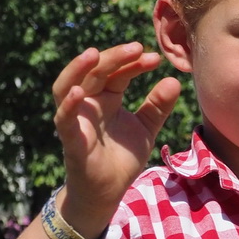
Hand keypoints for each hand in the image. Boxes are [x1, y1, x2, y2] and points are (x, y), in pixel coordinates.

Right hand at [52, 44, 181, 237]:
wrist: (108, 191)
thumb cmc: (121, 156)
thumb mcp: (146, 128)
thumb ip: (158, 106)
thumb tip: (174, 81)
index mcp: (106, 97)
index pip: (117, 72)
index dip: (133, 63)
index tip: (156, 58)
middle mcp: (89, 103)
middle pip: (95, 72)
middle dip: (114, 57)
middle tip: (137, 47)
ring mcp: (77, 119)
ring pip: (69, 86)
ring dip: (78, 69)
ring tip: (93, 54)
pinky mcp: (70, 139)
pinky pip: (64, 119)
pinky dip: (69, 105)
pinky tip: (79, 92)